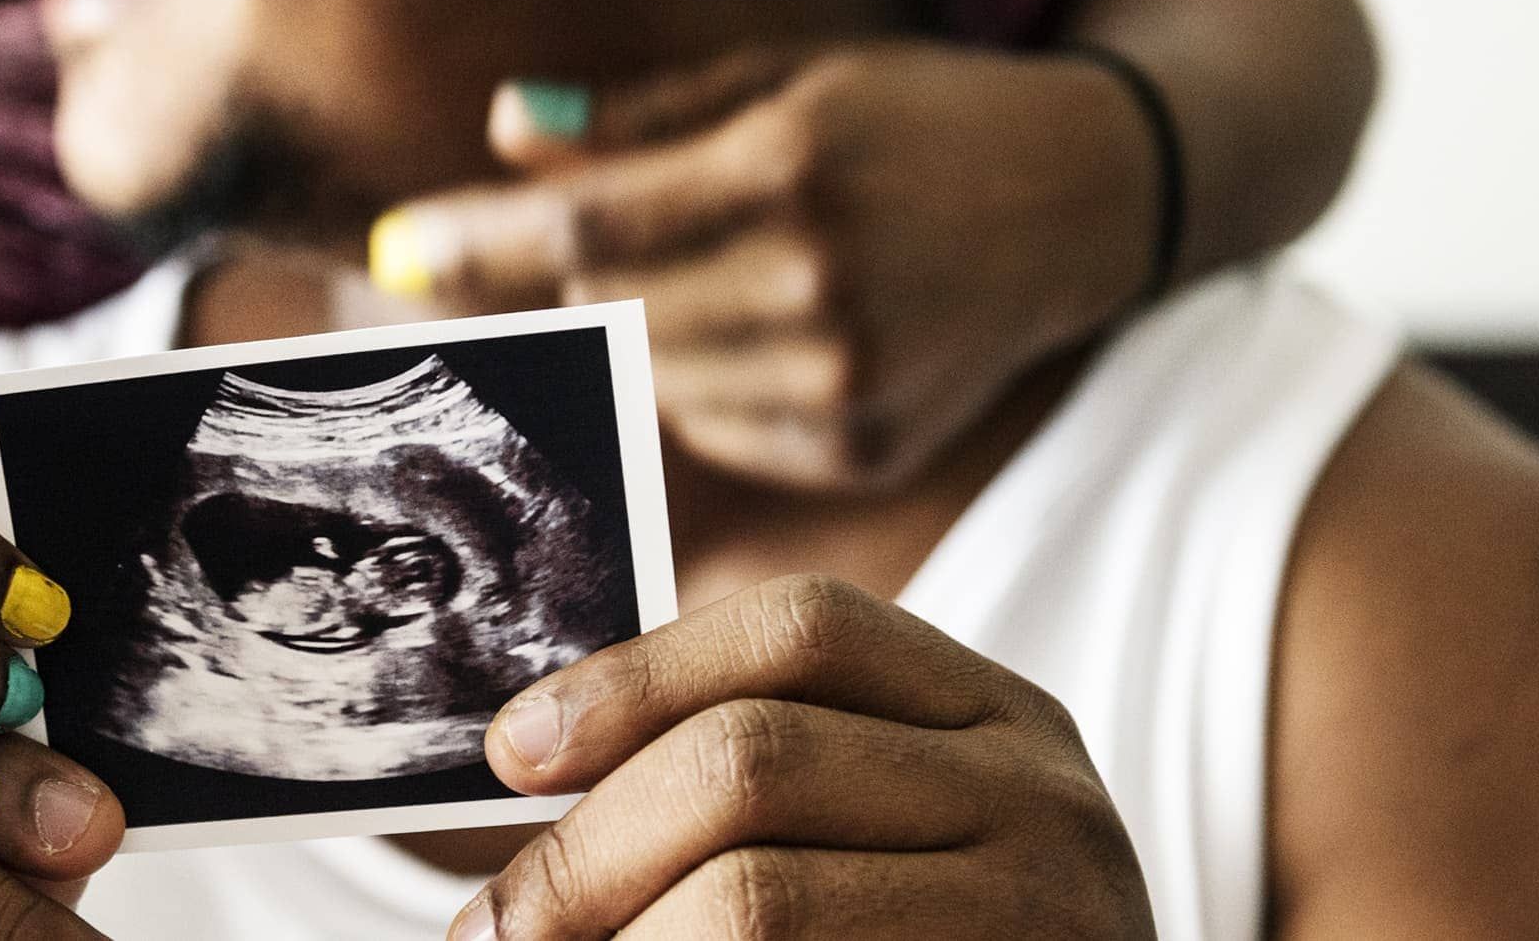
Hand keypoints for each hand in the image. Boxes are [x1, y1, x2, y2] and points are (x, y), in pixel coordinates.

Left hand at [367, 44, 1156, 489]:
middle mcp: (819, 286)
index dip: (475, 243)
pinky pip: (717, 425)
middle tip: (515, 254)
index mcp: (791, 170)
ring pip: (652, 376)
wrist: (1091, 196)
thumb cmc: (915, 113)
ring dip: (635, 328)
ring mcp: (846, 382)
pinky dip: (707, 379)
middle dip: (545, 283)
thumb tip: (504, 123)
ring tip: (692, 270)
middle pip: (606, 310)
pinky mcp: (863, 448)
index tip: (391, 247)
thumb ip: (641, 118)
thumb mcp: (786, 79)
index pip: (587, 227)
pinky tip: (769, 324)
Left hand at [454, 575, 1148, 939]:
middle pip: (753, 760)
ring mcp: (1044, 917)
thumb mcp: (899, 829)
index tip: (512, 749)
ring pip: (759, 902)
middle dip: (587, 848)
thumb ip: (761, 779)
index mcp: (997, 715)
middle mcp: (1041, 798)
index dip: (637, 675)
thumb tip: (537, 764)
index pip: (802, 628)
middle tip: (494, 930)